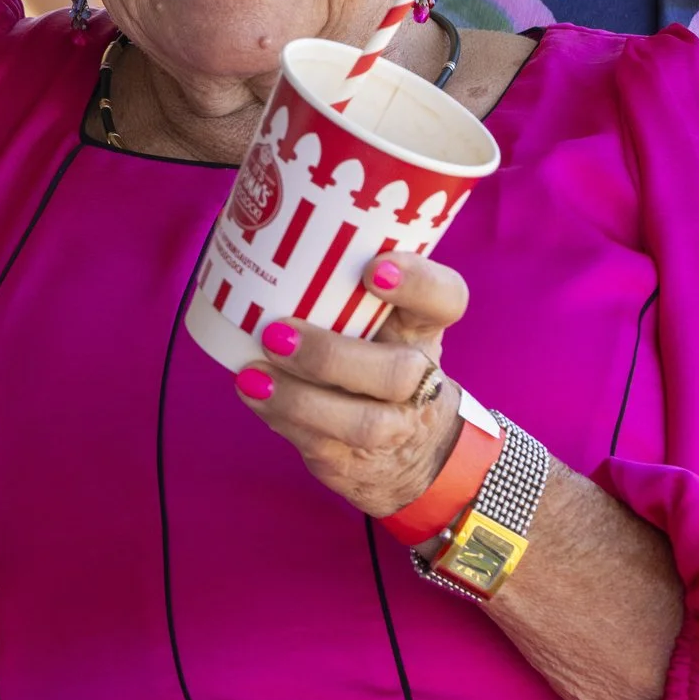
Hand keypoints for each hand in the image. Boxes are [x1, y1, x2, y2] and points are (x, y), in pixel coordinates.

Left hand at [235, 252, 468, 518]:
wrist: (411, 451)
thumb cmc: (373, 357)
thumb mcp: (376, 318)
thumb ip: (336, 284)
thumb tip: (253, 236)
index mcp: (422, 328)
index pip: (445, 299)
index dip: (418, 283)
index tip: (374, 269)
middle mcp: (420, 378)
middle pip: (399, 372)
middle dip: (332, 356)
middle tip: (277, 333)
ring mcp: (395, 427)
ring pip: (363, 423)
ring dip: (301, 399)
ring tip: (253, 376)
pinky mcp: (359, 463)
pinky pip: (324, 447)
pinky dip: (283, 420)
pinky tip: (253, 394)